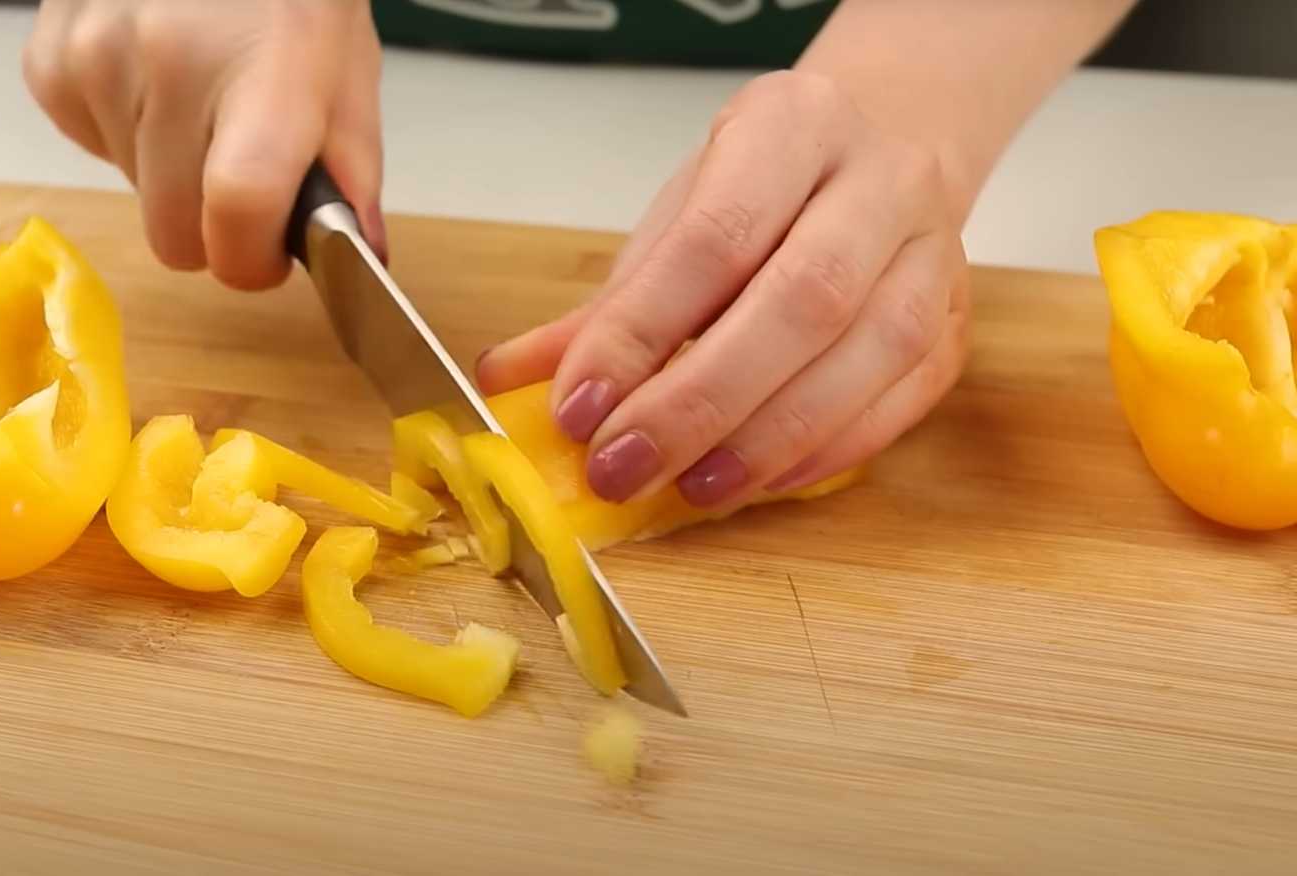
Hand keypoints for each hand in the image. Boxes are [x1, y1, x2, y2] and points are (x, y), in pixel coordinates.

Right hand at [23, 0, 384, 289]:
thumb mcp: (347, 67)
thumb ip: (352, 170)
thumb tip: (357, 253)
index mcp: (265, 70)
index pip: (239, 207)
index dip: (252, 257)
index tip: (267, 252)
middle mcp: (170, 62)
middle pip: (175, 235)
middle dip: (212, 225)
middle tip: (240, 165)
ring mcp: (96, 60)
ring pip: (134, 196)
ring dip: (168, 171)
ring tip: (198, 95)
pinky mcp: (49, 63)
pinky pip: (91, 149)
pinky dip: (125, 134)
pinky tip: (152, 79)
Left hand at [477, 70, 970, 508]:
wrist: (881, 153)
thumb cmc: (763, 193)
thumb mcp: (674, 221)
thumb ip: (603, 306)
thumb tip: (509, 381)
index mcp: (792, 127)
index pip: (713, 238)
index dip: (640, 332)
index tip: (578, 407)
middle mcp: (880, 181)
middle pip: (800, 301)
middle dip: (698, 401)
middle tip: (620, 466)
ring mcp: (933, 253)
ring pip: (868, 352)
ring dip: (765, 437)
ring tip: (685, 487)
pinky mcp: (957, 324)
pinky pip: (902, 399)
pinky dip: (825, 450)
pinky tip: (757, 481)